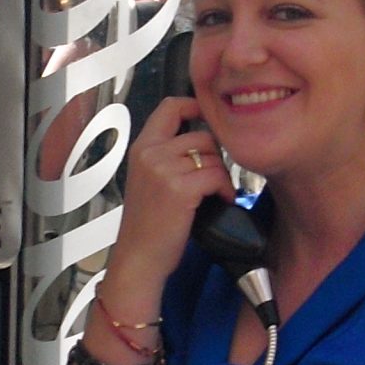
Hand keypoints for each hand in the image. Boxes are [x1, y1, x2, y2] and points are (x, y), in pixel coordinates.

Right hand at [102, 97, 234, 303]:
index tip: (210, 121)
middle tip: (215, 179)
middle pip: (202, 135)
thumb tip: (203, 143)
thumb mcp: (148, 180)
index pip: (170, 106)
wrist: (139, 258)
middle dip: (216, 156)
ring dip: (222, 176)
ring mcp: (164, 169)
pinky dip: (225, 190)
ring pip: (213, 156)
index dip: (195, 106)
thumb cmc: (148, 225)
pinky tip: (221, 202)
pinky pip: (217, 176)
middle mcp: (150, 153)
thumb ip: (166, 156)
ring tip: (217, 194)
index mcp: (141, 147)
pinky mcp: (180, 188)